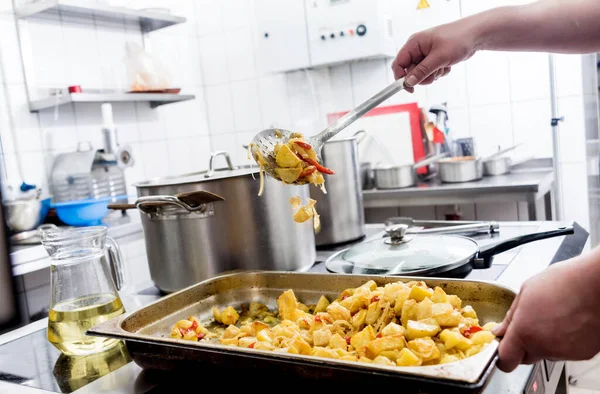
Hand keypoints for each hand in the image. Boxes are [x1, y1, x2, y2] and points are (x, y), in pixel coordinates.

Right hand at [391, 21, 479, 91]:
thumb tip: (408, 82)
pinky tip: (447, 65)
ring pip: (421, 74)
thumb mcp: (438, 57)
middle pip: (410, 71)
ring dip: (432, 75)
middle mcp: (418, 49)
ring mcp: (426, 54)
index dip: (400, 77)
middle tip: (433, 74)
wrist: (475, 35)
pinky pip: (431, 72)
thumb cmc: (458, 39)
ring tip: (442, 66)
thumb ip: (421, 71)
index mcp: (414, 44)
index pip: (399, 63)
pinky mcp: (434, 59)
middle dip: (422, 77)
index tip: (408, 88)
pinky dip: (439, 72)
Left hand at [492, 257, 599, 371]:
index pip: (506, 359)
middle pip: (526, 357)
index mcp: (525, 331)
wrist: (598, 283)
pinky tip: (568, 322)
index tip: (502, 347)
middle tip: (530, 324)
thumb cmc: (566, 282)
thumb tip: (501, 330)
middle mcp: (545, 346)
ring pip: (547, 353)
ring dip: (546, 341)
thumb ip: (510, 317)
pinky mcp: (583, 354)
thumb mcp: (526, 291)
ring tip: (554, 316)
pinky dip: (564, 341)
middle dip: (523, 345)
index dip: (501, 355)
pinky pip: (566, 351)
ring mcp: (565, 352)